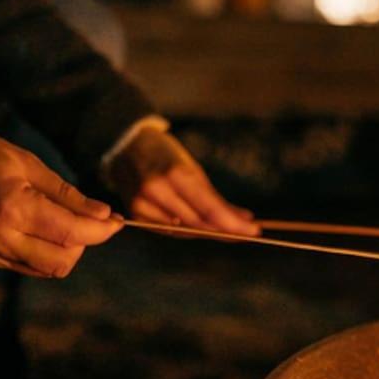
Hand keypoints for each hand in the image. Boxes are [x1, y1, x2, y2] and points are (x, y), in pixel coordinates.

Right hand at [0, 90, 121, 277]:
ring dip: (62, 250)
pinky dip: (38, 251)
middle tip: (86, 221)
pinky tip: (31, 227)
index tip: (118, 222)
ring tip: (59, 222)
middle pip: (62, 262)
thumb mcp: (27, 163)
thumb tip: (105, 216)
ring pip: (44, 269)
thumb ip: (67, 195)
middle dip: (83, 244)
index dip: (101, 231)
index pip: (72, 234)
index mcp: (11, 208)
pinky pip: (22, 266)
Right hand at [105, 127, 258, 235]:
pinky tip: (202, 230)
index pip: (210, 208)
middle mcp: (156, 192)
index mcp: (174, 174)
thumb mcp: (192, 168)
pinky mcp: (135, 214)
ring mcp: (142, 205)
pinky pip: (168, 231)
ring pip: (184, 231)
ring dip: (209, 233)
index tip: (254, 231)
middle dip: (225, 231)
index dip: (233, 224)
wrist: (124, 144)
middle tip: (246, 234)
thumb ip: (215, 197)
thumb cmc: (164, 153)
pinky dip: (188, 232)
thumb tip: (245, 219)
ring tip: (229, 232)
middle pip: (198, 224)